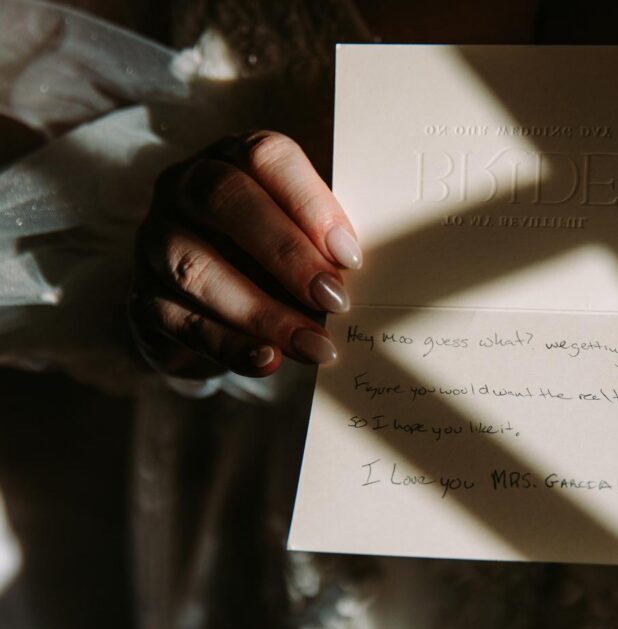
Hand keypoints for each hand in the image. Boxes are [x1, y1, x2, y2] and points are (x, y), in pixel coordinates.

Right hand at [129, 131, 362, 378]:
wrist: (207, 308)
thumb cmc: (267, 258)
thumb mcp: (299, 237)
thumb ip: (321, 243)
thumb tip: (353, 275)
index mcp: (233, 158)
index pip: (266, 156)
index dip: (310, 203)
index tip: (350, 256)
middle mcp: (184, 188)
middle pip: (223, 199)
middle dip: (286, 253)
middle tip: (334, 299)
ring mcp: (155, 240)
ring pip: (196, 267)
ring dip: (263, 311)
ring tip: (314, 343)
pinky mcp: (142, 299)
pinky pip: (182, 322)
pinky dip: (230, 345)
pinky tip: (269, 360)